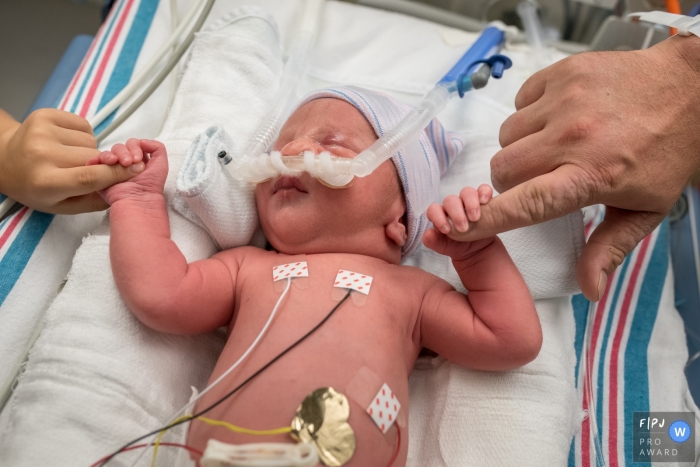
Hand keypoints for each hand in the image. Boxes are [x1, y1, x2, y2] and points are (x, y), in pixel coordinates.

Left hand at [0, 108, 143, 213]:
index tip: (137, 170)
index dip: (118, 173)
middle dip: (98, 164)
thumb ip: (94, 200)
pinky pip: (83, 125)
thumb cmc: (35, 186)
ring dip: (88, 149)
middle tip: (81, 170)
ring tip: (69, 156)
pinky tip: (66, 143)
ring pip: (91, 141)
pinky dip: (81, 135)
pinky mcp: (45, 115)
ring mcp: (42, 131)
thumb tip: (123, 184)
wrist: (5, 160)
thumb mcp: (62, 206)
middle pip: (95, 157)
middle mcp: (42, 154)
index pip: (91, 176)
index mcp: (46, 182)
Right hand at [97, 139, 168, 204]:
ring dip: (111, 155)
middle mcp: (124, 163)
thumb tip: (142, 141)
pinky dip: (96, 160)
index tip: (138, 158)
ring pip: (107, 154)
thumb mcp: (161, 163)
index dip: (134, 147)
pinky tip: (104, 163)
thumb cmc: (151, 185)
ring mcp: (112, 169)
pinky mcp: (101, 175)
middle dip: (124, 152)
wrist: (139, 199)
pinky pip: (94, 163)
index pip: (132, 144)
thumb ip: (157, 147)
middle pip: (119, 147)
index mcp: (137, 159)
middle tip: (128, 163)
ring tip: (116, 163)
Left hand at [423, 185, 494, 258]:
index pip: (434, 209)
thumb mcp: (445, 247)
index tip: (446, 230)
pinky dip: (484, 192)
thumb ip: (434, 242)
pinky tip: (485, 201)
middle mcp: (454, 207)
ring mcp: (468, 203)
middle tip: (463, 228)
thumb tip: (428, 234)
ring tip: (475, 218)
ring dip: (470, 203)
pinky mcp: (483, 202)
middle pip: (451, 200)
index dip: (438, 217)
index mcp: (441, 216)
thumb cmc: (458, 246)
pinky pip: (483, 190)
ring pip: (466, 192)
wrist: (478, 250)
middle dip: (456, 213)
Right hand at [451, 35, 699, 300]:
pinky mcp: (561, 73)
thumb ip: (609, 249)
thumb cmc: (666, 152)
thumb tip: (589, 291)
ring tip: (554, 144)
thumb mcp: (645, 209)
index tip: (456, 228)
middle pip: (503, 169)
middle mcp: (573, 137)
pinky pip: (520, 102)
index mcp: (592, 176)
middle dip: (512, 181)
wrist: (689, 87)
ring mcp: (565, 100)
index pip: (525, 203)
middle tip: (542, 177)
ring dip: (522, 146)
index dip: (485, 220)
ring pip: (508, 135)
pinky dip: (531, 114)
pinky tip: (560, 116)